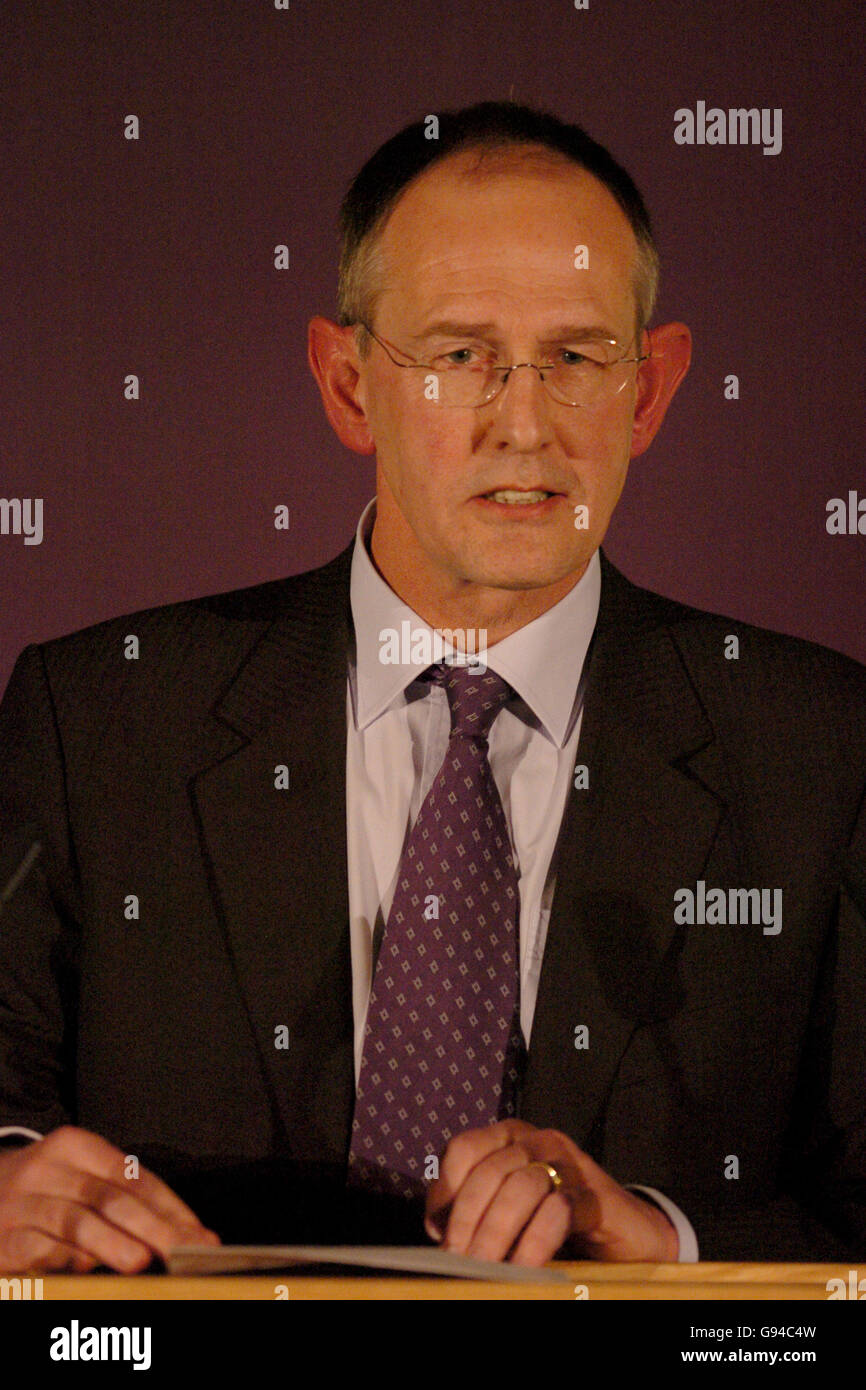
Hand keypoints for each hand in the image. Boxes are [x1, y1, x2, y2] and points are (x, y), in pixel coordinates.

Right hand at [0, 1125, 220, 1272]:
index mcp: (75, 1146)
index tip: (199, 1235)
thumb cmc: (43, 1188)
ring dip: (112, 1243)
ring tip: (141, 1260)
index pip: (133, 1176)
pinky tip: (88, 1267)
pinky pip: (39, 1248)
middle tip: (182, 1250)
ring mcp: (22, 1203)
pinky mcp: (3, 1237)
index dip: (170, 1207)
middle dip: (152, 1227)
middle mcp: (48, 1169)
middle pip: (109, 1198)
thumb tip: (179, 1230)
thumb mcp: (77, 1175)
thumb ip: (121, 1197)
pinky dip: (67, 1258)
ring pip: (76, 1221)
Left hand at [424, 1119, 678, 1264]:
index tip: (439, 1232)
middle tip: (459, 1260)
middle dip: (469, 1219)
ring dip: (497, 1231)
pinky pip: (559, 1211)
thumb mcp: (508, 1211)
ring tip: (485, 1267)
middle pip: (490, 1171)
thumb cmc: (554, 1222)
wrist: (627, 1235)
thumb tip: (438, 1229)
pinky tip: (524, 1266)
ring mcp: (569, 1164)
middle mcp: (537, 1142)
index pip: (464, 1149)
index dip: (446, 1190)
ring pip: (521, 1186)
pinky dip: (534, 1241)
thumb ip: (476, 1211)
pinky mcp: (595, 1196)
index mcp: (508, 1138)